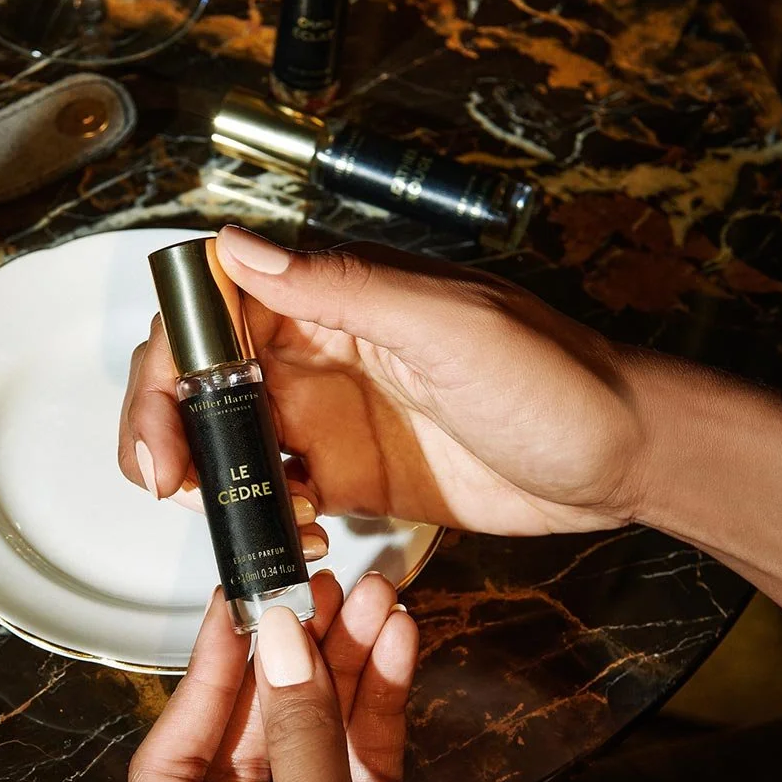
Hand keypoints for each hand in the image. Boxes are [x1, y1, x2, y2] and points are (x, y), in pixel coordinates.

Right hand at [120, 226, 643, 535]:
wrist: (616, 459)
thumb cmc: (549, 376)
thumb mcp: (446, 324)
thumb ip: (340, 288)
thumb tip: (233, 245)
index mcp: (332, 297)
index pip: (214, 307)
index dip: (170, 355)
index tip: (164, 419)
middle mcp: (316, 349)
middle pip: (202, 374)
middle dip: (167, 424)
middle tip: (169, 482)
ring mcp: (327, 415)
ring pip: (227, 435)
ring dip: (207, 475)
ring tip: (226, 518)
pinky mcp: (347, 474)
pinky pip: (275, 490)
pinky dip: (262, 515)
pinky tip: (295, 536)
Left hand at [128, 571, 424, 781]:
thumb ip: (299, 741)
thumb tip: (284, 643)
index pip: (172, 758)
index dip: (204, 676)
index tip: (232, 604)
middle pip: (253, 732)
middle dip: (295, 652)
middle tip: (318, 588)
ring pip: (317, 733)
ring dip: (348, 659)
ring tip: (373, 597)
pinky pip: (365, 755)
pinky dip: (381, 698)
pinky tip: (395, 641)